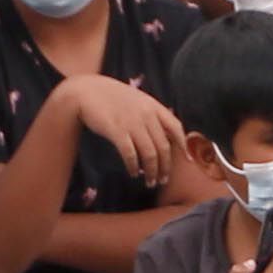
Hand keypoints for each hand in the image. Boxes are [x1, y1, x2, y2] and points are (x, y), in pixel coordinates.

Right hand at [67, 75, 184, 180]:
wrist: (84, 91)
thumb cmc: (110, 97)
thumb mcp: (136, 100)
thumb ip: (151, 114)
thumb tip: (164, 135)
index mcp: (153, 106)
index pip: (175, 126)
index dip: (183, 145)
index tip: (187, 160)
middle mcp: (146, 114)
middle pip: (163, 146)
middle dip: (165, 167)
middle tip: (163, 180)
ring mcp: (131, 122)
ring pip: (150, 154)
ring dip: (151, 171)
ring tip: (150, 182)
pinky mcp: (116, 131)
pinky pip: (130, 154)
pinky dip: (134, 166)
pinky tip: (133, 173)